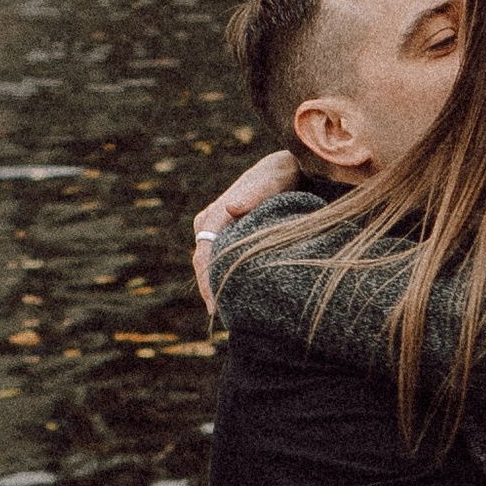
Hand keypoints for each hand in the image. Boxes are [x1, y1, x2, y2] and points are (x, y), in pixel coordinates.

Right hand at [193, 149, 301, 310]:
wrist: (283, 168)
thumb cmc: (280, 175)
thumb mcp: (271, 182)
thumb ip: (253, 195)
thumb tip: (231, 208)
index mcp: (216, 214)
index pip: (205, 253)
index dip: (207, 281)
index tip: (215, 305)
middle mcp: (208, 222)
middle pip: (203, 262)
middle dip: (209, 289)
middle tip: (222, 317)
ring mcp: (213, 229)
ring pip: (208, 263)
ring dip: (215, 285)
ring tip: (228, 312)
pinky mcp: (223, 235)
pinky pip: (217, 259)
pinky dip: (223, 276)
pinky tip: (234, 295)